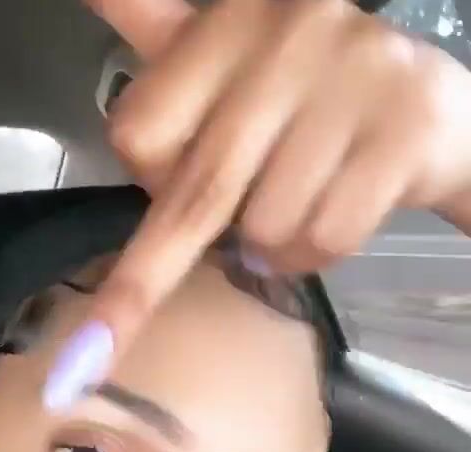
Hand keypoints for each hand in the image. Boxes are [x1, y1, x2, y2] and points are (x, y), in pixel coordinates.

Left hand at [43, 0, 470, 410]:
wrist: (426, 114)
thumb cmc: (304, 101)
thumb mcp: (219, 59)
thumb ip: (151, 25)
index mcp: (230, 17)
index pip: (141, 134)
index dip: (152, 180)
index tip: (171, 186)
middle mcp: (291, 32)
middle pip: (200, 189)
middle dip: (159, 270)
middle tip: (142, 308)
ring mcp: (355, 77)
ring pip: (266, 225)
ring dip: (271, 247)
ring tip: (294, 210)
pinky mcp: (404, 131)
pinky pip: (324, 238)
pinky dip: (315, 255)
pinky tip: (327, 222)